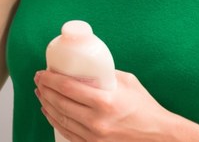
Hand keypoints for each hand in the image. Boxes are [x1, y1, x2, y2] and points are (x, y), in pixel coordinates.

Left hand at [34, 69, 174, 141]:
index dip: (50, 79)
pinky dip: (55, 122)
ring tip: (41, 94)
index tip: (42, 73)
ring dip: (46, 105)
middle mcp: (96, 121)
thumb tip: (87, 65)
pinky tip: (50, 113)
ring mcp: (94, 137)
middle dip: (44, 90)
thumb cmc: (146, 108)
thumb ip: (105, 74)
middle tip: (39, 80)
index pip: (67, 87)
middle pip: (59, 103)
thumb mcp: (127, 82)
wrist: (159, 135)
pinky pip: (68, 133)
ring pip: (60, 119)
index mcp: (104, 102)